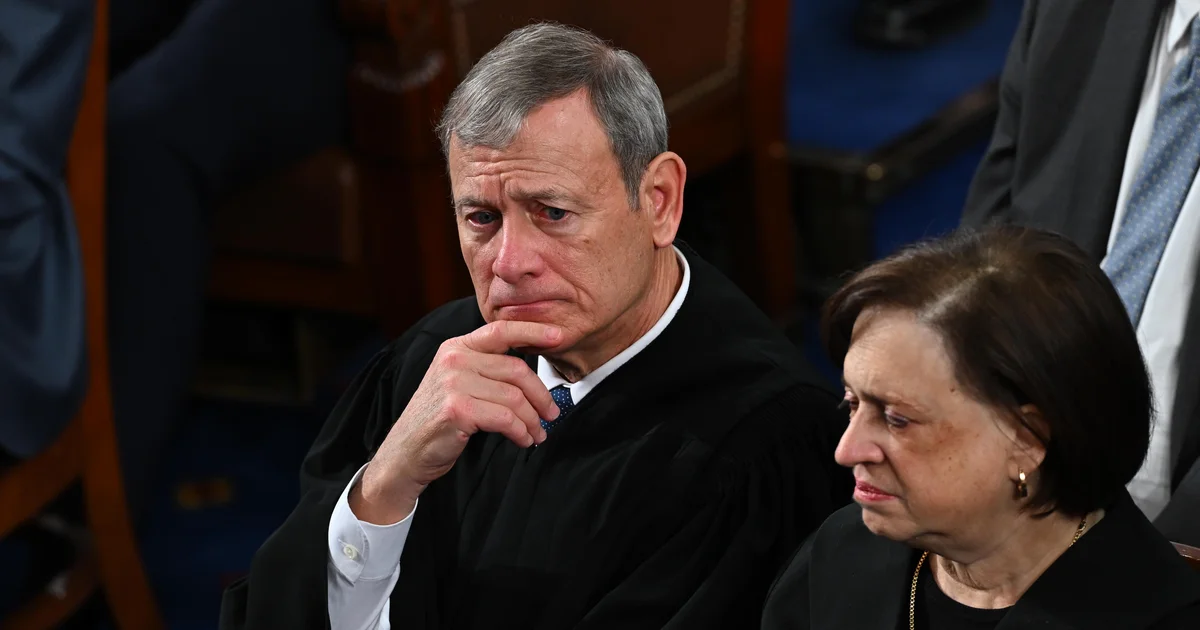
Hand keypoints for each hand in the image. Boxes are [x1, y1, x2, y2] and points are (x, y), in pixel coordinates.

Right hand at [350, 320, 562, 523]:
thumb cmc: (439, 420)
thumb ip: (487, 368)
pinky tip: (523, 440)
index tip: (558, 336)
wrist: (405, 453)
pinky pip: (505, 418)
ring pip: (514, 397)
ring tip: (537, 433)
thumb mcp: (459, 383)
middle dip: (541, 395)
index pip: (501, 330)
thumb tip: (532, 369)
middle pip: (517, 370)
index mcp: (457, 347)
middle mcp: (454, 359)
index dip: (533, 331)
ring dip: (532, 420)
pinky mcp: (457, 409)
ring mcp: (453, 382)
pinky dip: (521, 432)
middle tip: (551, 413)